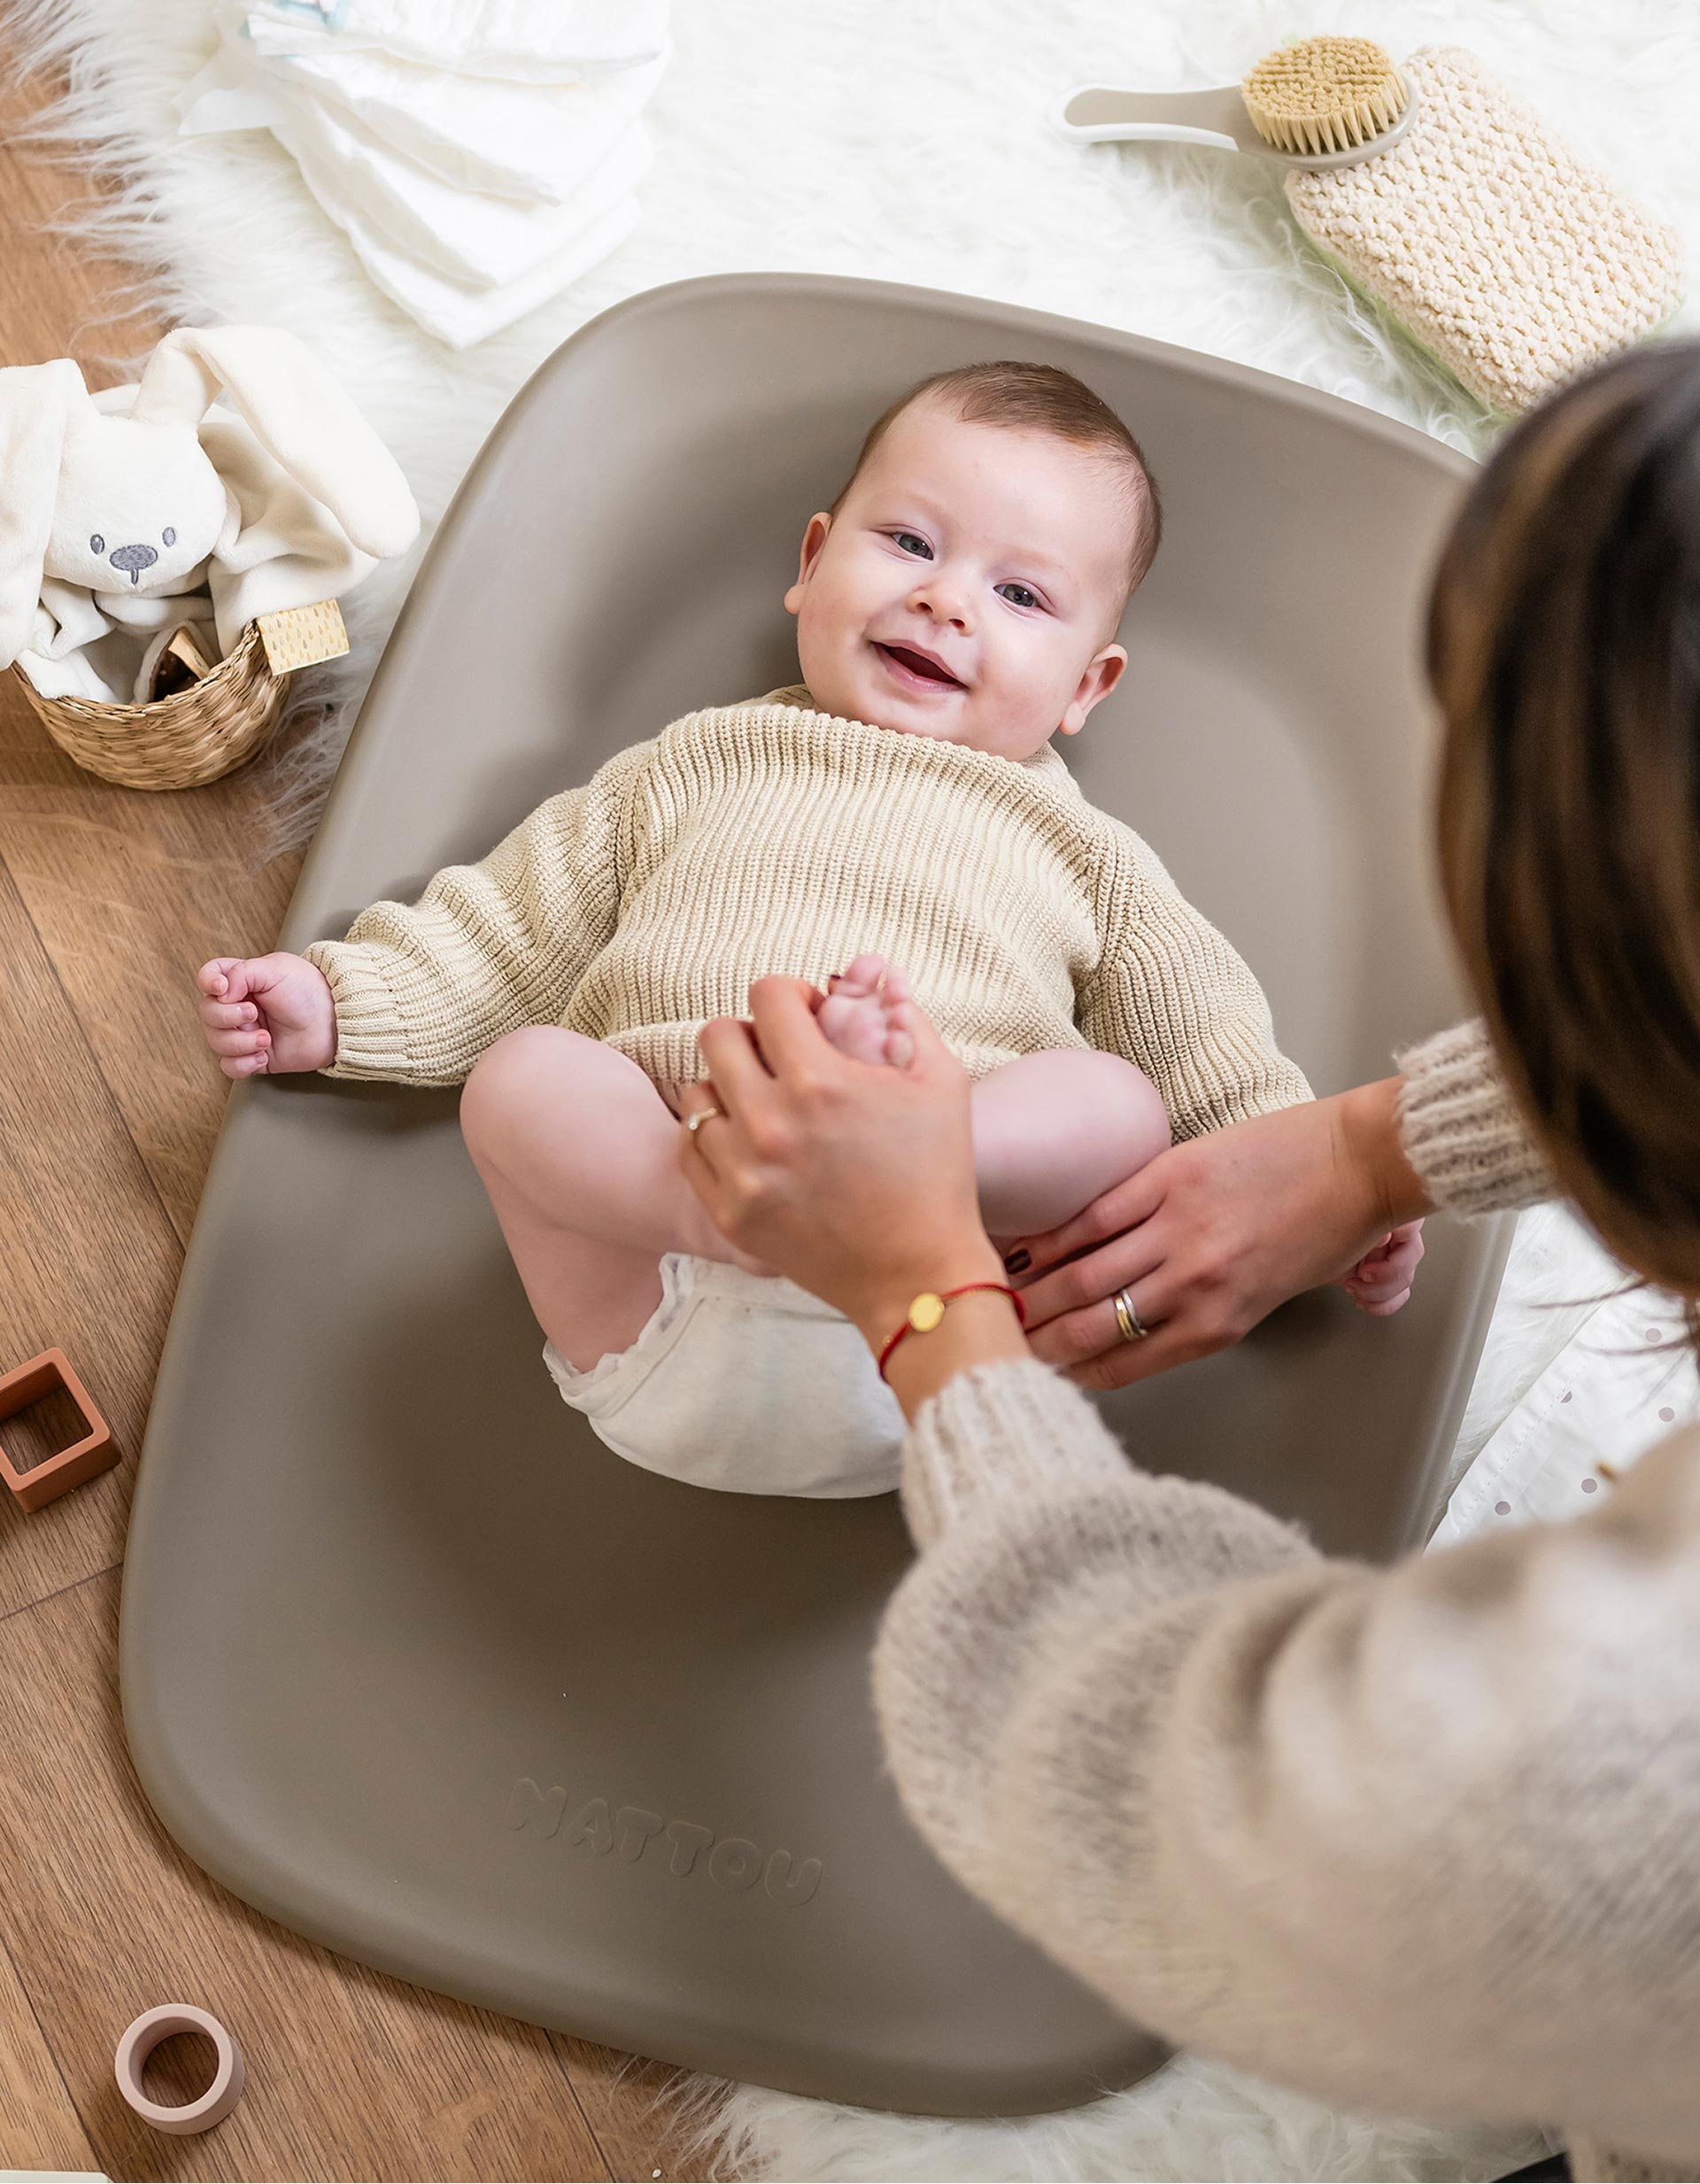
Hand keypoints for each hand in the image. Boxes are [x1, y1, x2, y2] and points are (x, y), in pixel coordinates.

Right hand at [196, 953, 336, 1076]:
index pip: (208, 977)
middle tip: (255, 1014)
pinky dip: (244, 1064)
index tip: (223, 988)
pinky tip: (264, 1055)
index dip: (208, 982)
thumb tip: (219, 992)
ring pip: (215, 1042)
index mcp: (241, 980)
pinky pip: (229, 1066)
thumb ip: (242, 973)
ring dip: (239, 1042)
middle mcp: (238, 1006)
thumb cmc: (310, 992)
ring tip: (265, 1038)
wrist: (334, 1023)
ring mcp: (244, 1032)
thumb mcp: (276, 969)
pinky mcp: (253, 1057)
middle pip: (207, 1014)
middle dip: (227, 1017)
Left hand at [678, 976, 1004, 1342]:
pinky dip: (714, 1138)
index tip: (810, 1018)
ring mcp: (742, 1172)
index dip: (792, 995)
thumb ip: (908, 1017)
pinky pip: (689, 1149)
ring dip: (730, 1089)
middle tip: (782, 1058)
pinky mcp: (728, 1213)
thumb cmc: (938, 1176)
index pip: (767, 996)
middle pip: (715, 1035)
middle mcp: (770, 1123)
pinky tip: (751, 1144)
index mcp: (821, 1083)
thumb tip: (879, 974)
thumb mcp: (942, 1083)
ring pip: (697, 1094)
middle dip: (752, 1035)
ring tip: (766, 1107)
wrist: (917, 1275)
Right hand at [1005, 1079, 1431, 1391]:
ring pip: (1083, 1274)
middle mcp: (1193, 1285)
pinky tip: (1026, 1249)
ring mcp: (1179, 1230)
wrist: (1360, 1163)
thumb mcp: (1267, 1296)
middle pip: (1092, 1325)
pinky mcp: (1170, 1178)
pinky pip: (1095, 1215)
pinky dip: (1054, 1236)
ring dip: (1033, 1293)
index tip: (1038, 1377)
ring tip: (999, 1301)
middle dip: (1038, 1342)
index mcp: (1219, 1322)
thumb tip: (1138, 1326)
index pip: (1123, 1364)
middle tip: (1000, 1343)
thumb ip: (1202, 1315)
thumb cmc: (1326, 1230)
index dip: (1071, 1375)